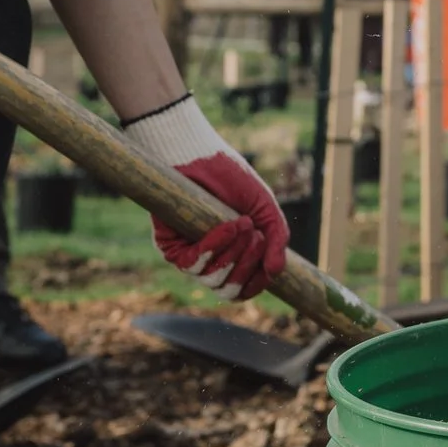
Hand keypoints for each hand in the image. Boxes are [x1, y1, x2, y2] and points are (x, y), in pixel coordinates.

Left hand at [123, 96, 289, 300]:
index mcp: (231, 257)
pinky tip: (227, 226)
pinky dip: (215, 247)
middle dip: (248, 266)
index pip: (242, 289)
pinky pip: (193, 264)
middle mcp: (209, 261)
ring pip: (213, 279)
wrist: (201, 156)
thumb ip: (277, 240)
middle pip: (229, 290)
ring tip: (243, 223)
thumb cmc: (233, 179)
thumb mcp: (265, 209)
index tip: (271, 267)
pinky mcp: (171, 247)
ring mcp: (189, 255)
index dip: (258, 283)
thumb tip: (276, 272)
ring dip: (234, 254)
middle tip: (257, 236)